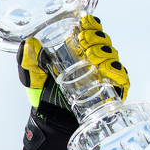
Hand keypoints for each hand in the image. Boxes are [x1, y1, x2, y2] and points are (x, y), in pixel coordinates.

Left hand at [16, 15, 129, 149]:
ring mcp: (105, 76)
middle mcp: (94, 61)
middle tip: (85, 43)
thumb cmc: (44, 95)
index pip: (91, 31)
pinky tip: (110, 72)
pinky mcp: (113, 92)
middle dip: (96, 39)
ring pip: (112, 58)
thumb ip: (28, 60)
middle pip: (103, 42)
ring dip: (105, 54)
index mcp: (77, 52)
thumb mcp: (32, 76)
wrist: (51, 124)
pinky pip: (121, 79)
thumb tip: (28, 44)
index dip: (91, 25)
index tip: (83, 25)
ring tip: (93, 57)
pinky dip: (118, 73)